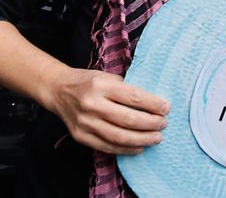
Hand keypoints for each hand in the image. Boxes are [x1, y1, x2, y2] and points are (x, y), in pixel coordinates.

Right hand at [44, 67, 169, 155]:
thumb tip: (153, 103)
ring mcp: (85, 123)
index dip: (153, 104)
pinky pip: (107, 147)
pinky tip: (139, 147)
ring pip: (119, 137)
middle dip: (151, 124)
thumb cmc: (87, 82)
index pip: (133, 97)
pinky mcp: (81, 137)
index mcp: (100, 85)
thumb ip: (126, 88)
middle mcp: (92, 104)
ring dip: (142, 139)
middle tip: (164, 124)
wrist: (58, 90)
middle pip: (128, 119)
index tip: (166, 108)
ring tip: (156, 138)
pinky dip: (126, 150)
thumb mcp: (106, 76)